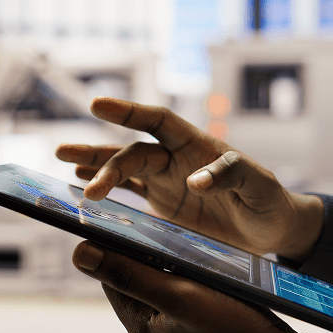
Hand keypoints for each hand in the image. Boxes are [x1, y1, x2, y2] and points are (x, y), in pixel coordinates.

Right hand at [56, 97, 322, 259]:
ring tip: (63, 157)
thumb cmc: (268, 201)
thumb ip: (231, 177)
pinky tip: (80, 182)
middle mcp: (175, 159)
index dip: (129, 111)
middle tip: (74, 165)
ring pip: (122, 167)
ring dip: (93, 162)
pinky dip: (105, 186)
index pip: (158, 121)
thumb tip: (194, 181)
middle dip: (103, 157)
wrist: (269, 228)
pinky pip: (127, 192)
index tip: (98, 104)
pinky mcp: (162, 205)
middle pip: (133, 152)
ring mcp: (165, 181)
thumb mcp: (259, 187)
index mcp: (197, 147)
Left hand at [73, 241, 299, 332]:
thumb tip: (80, 253)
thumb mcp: (180, 295)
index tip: (120, 219)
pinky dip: (182, 281)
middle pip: (134, 284)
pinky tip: (199, 269)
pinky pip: (178, 300)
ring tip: (179, 246)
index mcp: (141, 327)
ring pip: (157, 289)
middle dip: (141, 257)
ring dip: (164, 267)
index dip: (115, 248)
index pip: (113, 278)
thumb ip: (130, 275)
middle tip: (155, 228)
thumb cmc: (234, 329)